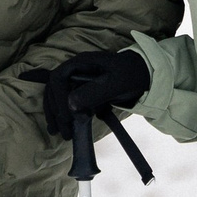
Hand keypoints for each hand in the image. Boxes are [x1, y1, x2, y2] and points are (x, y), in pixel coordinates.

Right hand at [34, 49, 150, 140]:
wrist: (142, 75)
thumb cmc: (130, 75)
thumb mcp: (116, 83)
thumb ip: (94, 92)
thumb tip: (71, 104)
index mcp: (81, 63)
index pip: (59, 79)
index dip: (58, 98)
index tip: (66, 117)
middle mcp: (74, 71)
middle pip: (54, 89)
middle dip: (55, 111)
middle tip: (63, 130)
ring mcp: (76, 81)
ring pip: (56, 97)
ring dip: (55, 115)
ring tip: (57, 133)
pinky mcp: (80, 92)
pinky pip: (65, 103)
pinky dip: (61, 115)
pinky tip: (61, 128)